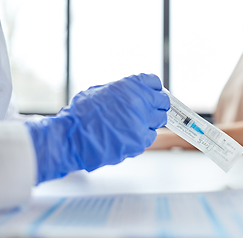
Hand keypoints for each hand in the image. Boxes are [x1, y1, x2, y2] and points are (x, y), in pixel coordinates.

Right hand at [25, 73, 169, 183]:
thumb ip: (123, 91)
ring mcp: (142, 122)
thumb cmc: (81, 115)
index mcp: (130, 86)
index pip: (154, 82)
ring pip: (158, 121)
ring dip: (150, 122)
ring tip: (133, 124)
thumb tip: (138, 92)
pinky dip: (142, 136)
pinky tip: (128, 135)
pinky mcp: (140, 141)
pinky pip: (149, 136)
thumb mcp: (102, 91)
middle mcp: (140, 102)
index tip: (153, 93)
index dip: (153, 89)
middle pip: (162, 102)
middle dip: (156, 106)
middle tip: (149, 110)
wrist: (72, 137)